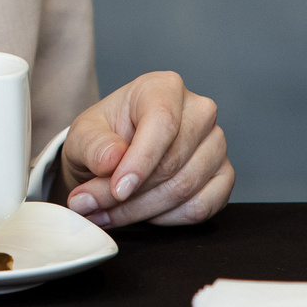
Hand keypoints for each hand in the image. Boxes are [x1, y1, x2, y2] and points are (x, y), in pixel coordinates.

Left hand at [57, 71, 232, 226]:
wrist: (117, 157)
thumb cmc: (104, 138)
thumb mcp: (83, 136)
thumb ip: (93, 146)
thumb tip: (112, 160)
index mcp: (163, 88)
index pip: (162, 122)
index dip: (139, 161)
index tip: (116, 189)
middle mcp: (198, 111)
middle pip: (172, 163)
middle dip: (130, 195)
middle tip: (93, 207)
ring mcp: (216, 144)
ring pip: (185, 189)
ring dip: (142, 210)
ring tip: (107, 213)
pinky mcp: (223, 176)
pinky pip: (201, 207)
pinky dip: (167, 219)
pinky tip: (143, 212)